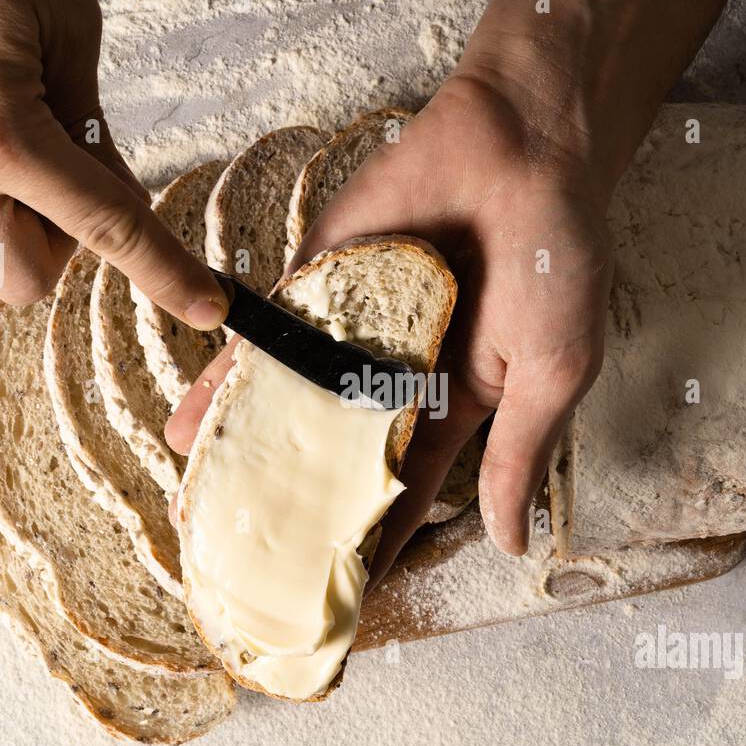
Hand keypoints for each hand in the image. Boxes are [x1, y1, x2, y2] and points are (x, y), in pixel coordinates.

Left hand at [167, 0, 745, 579]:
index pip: (406, 495)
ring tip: (204, 520)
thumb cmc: (555, 259)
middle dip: (296, 512)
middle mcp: (392, 380)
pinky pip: (265, 344)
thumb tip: (508, 543)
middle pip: (334, 462)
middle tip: (254, 569)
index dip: (377, 545)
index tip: (343, 598)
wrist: (518, 147)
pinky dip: (227, 385)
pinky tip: (190, 430)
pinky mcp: (314, 289)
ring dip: (248, 460)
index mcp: (454, 408)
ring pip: (288, 411)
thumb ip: (519, 456)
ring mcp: (348, 335)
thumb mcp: (551, 373)